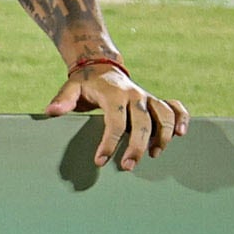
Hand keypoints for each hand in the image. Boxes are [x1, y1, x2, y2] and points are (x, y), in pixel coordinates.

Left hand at [44, 58, 186, 170]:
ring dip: (163, 137)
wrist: (101, 67)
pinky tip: (182, 134)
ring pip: (164, 116)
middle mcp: (135, 95)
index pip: (115, 122)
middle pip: (143, 123)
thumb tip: (51, 112)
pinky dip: (182, 119)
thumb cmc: (86, 83)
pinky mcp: (156, 100)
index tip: (100, 161)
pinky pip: (176, 108)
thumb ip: (63, 100)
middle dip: (137, 147)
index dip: (109, 142)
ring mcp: (148, 97)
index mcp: (114, 94)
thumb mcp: (71, 87)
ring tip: (154, 155)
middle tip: (128, 167)